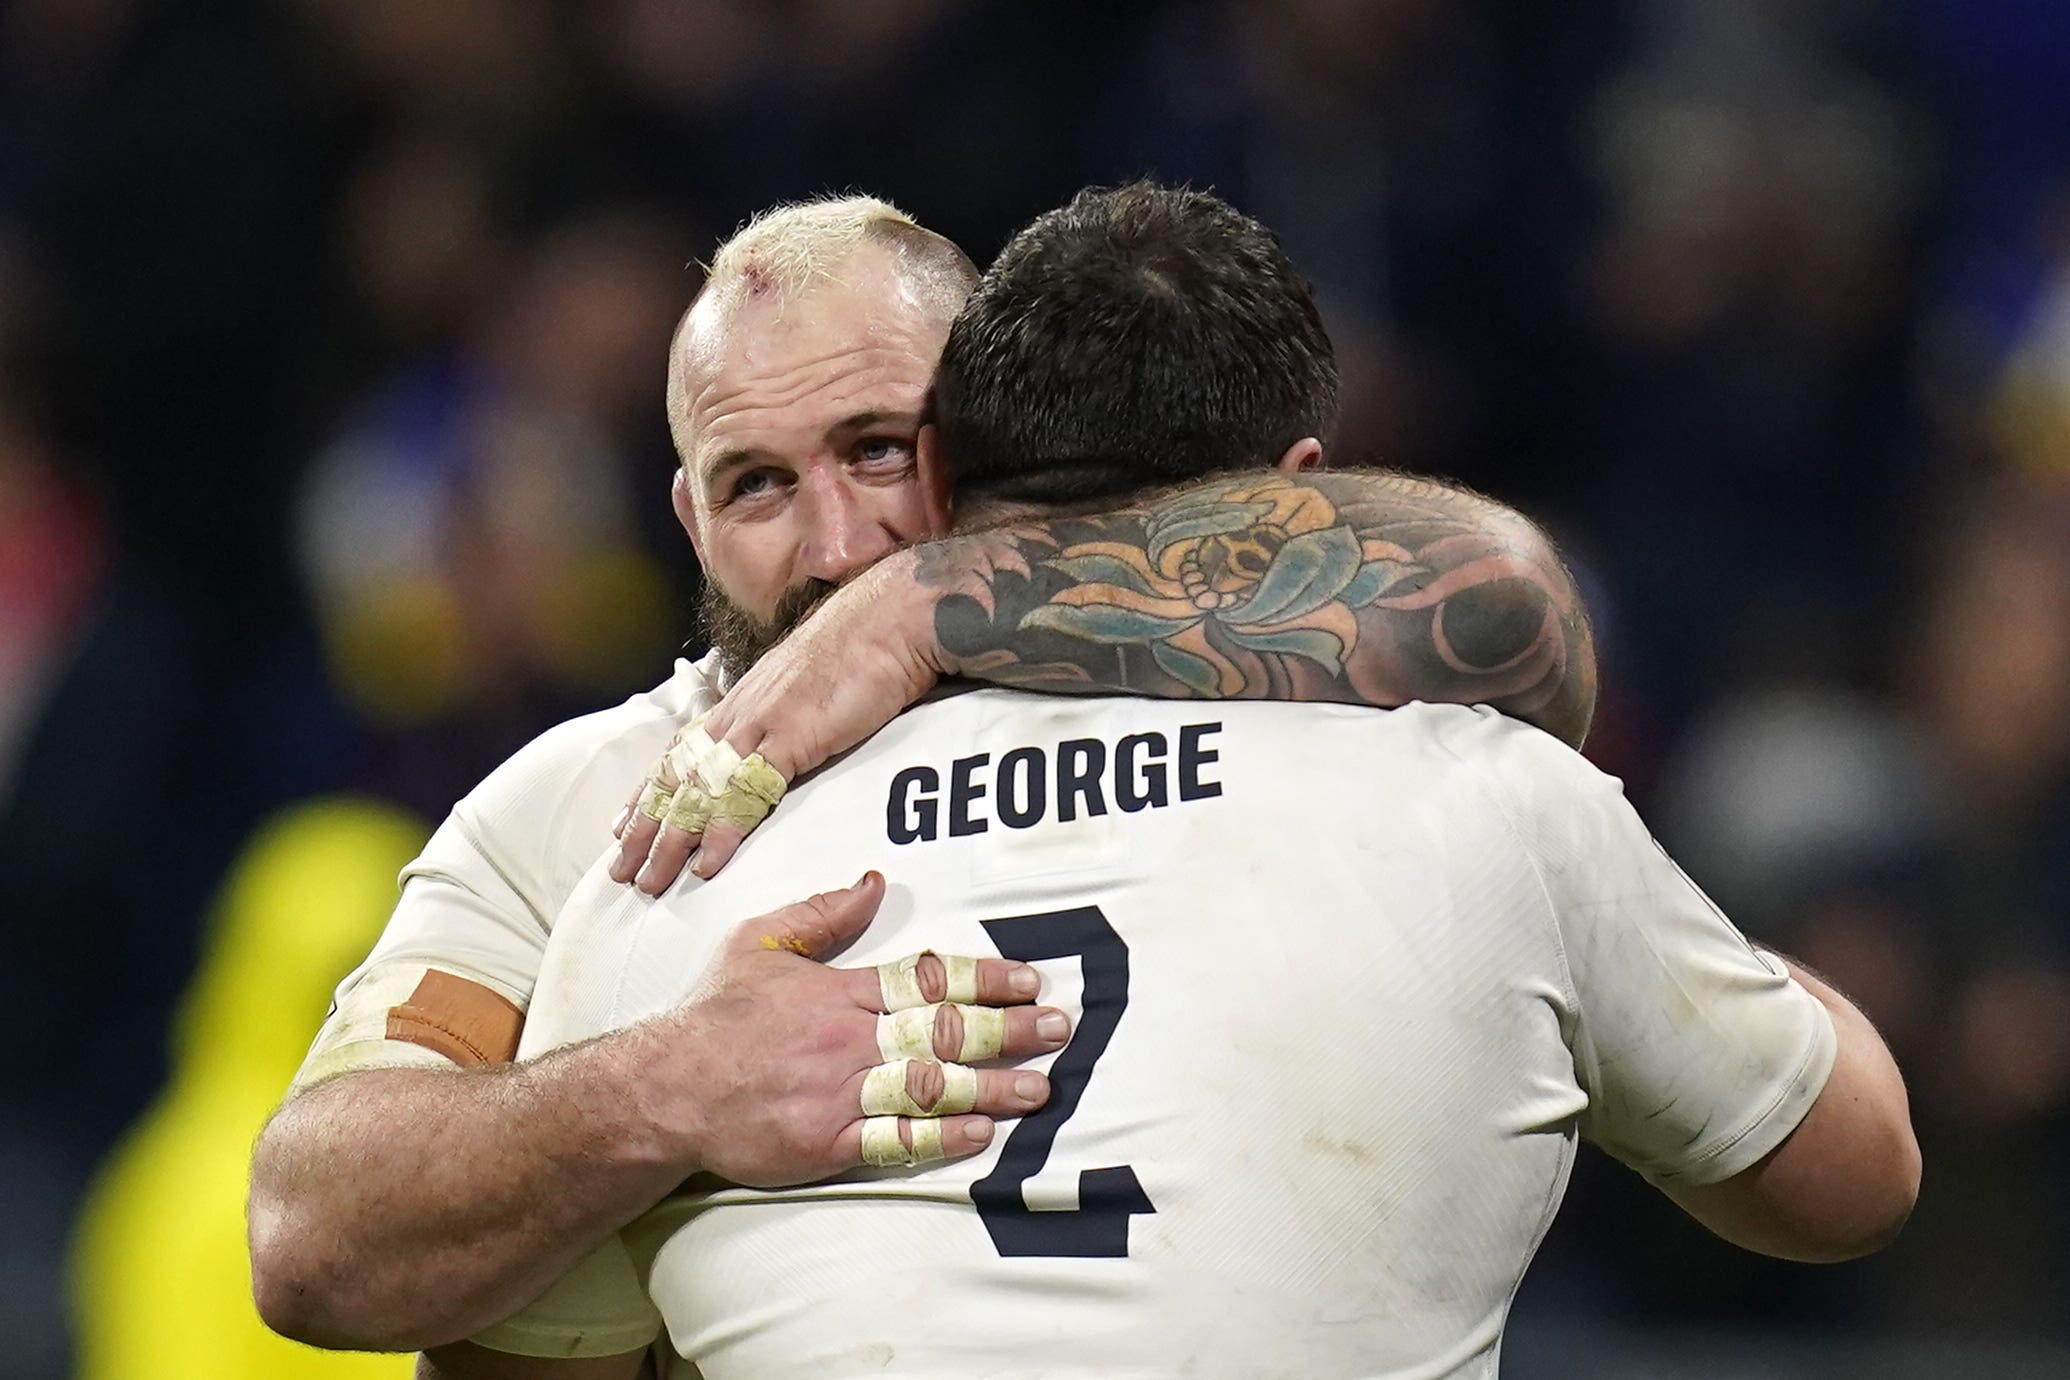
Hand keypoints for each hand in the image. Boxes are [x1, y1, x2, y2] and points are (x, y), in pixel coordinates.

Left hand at [611, 552, 943, 892]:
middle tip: (620, 869)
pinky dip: (722, 831)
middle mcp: (740, 713)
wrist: (893, 617)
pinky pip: (746, 794)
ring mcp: (761, 725)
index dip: (650, 790)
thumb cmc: (863, 643)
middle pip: (676, 778)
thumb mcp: (809, 680)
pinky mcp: (792, 738)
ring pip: (698, 791)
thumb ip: (787, 709)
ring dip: (670, 840)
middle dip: (645, 827)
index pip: (679, 752)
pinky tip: (707, 863)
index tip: (625, 822)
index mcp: (742, 699)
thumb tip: (784, 730)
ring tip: (649, 880)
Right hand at [640, 871, 1069, 1185]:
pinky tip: (981, 1133)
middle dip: (1007, 1029)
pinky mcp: (824, 1143)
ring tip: (1039, 1087)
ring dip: (989, 1085)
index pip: (926, 980)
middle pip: (941, 1031)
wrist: (666, 1088)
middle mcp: (846, 1041)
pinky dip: (940, 1137)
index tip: (1029, 979)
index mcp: (837, 992)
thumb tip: (872, 882)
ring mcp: (837, 1094)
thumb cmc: (713, 1015)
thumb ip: (821, 915)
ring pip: (928, 1086)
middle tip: (1058, 1029)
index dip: (984, 979)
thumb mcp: (759, 943)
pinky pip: (893, 1142)